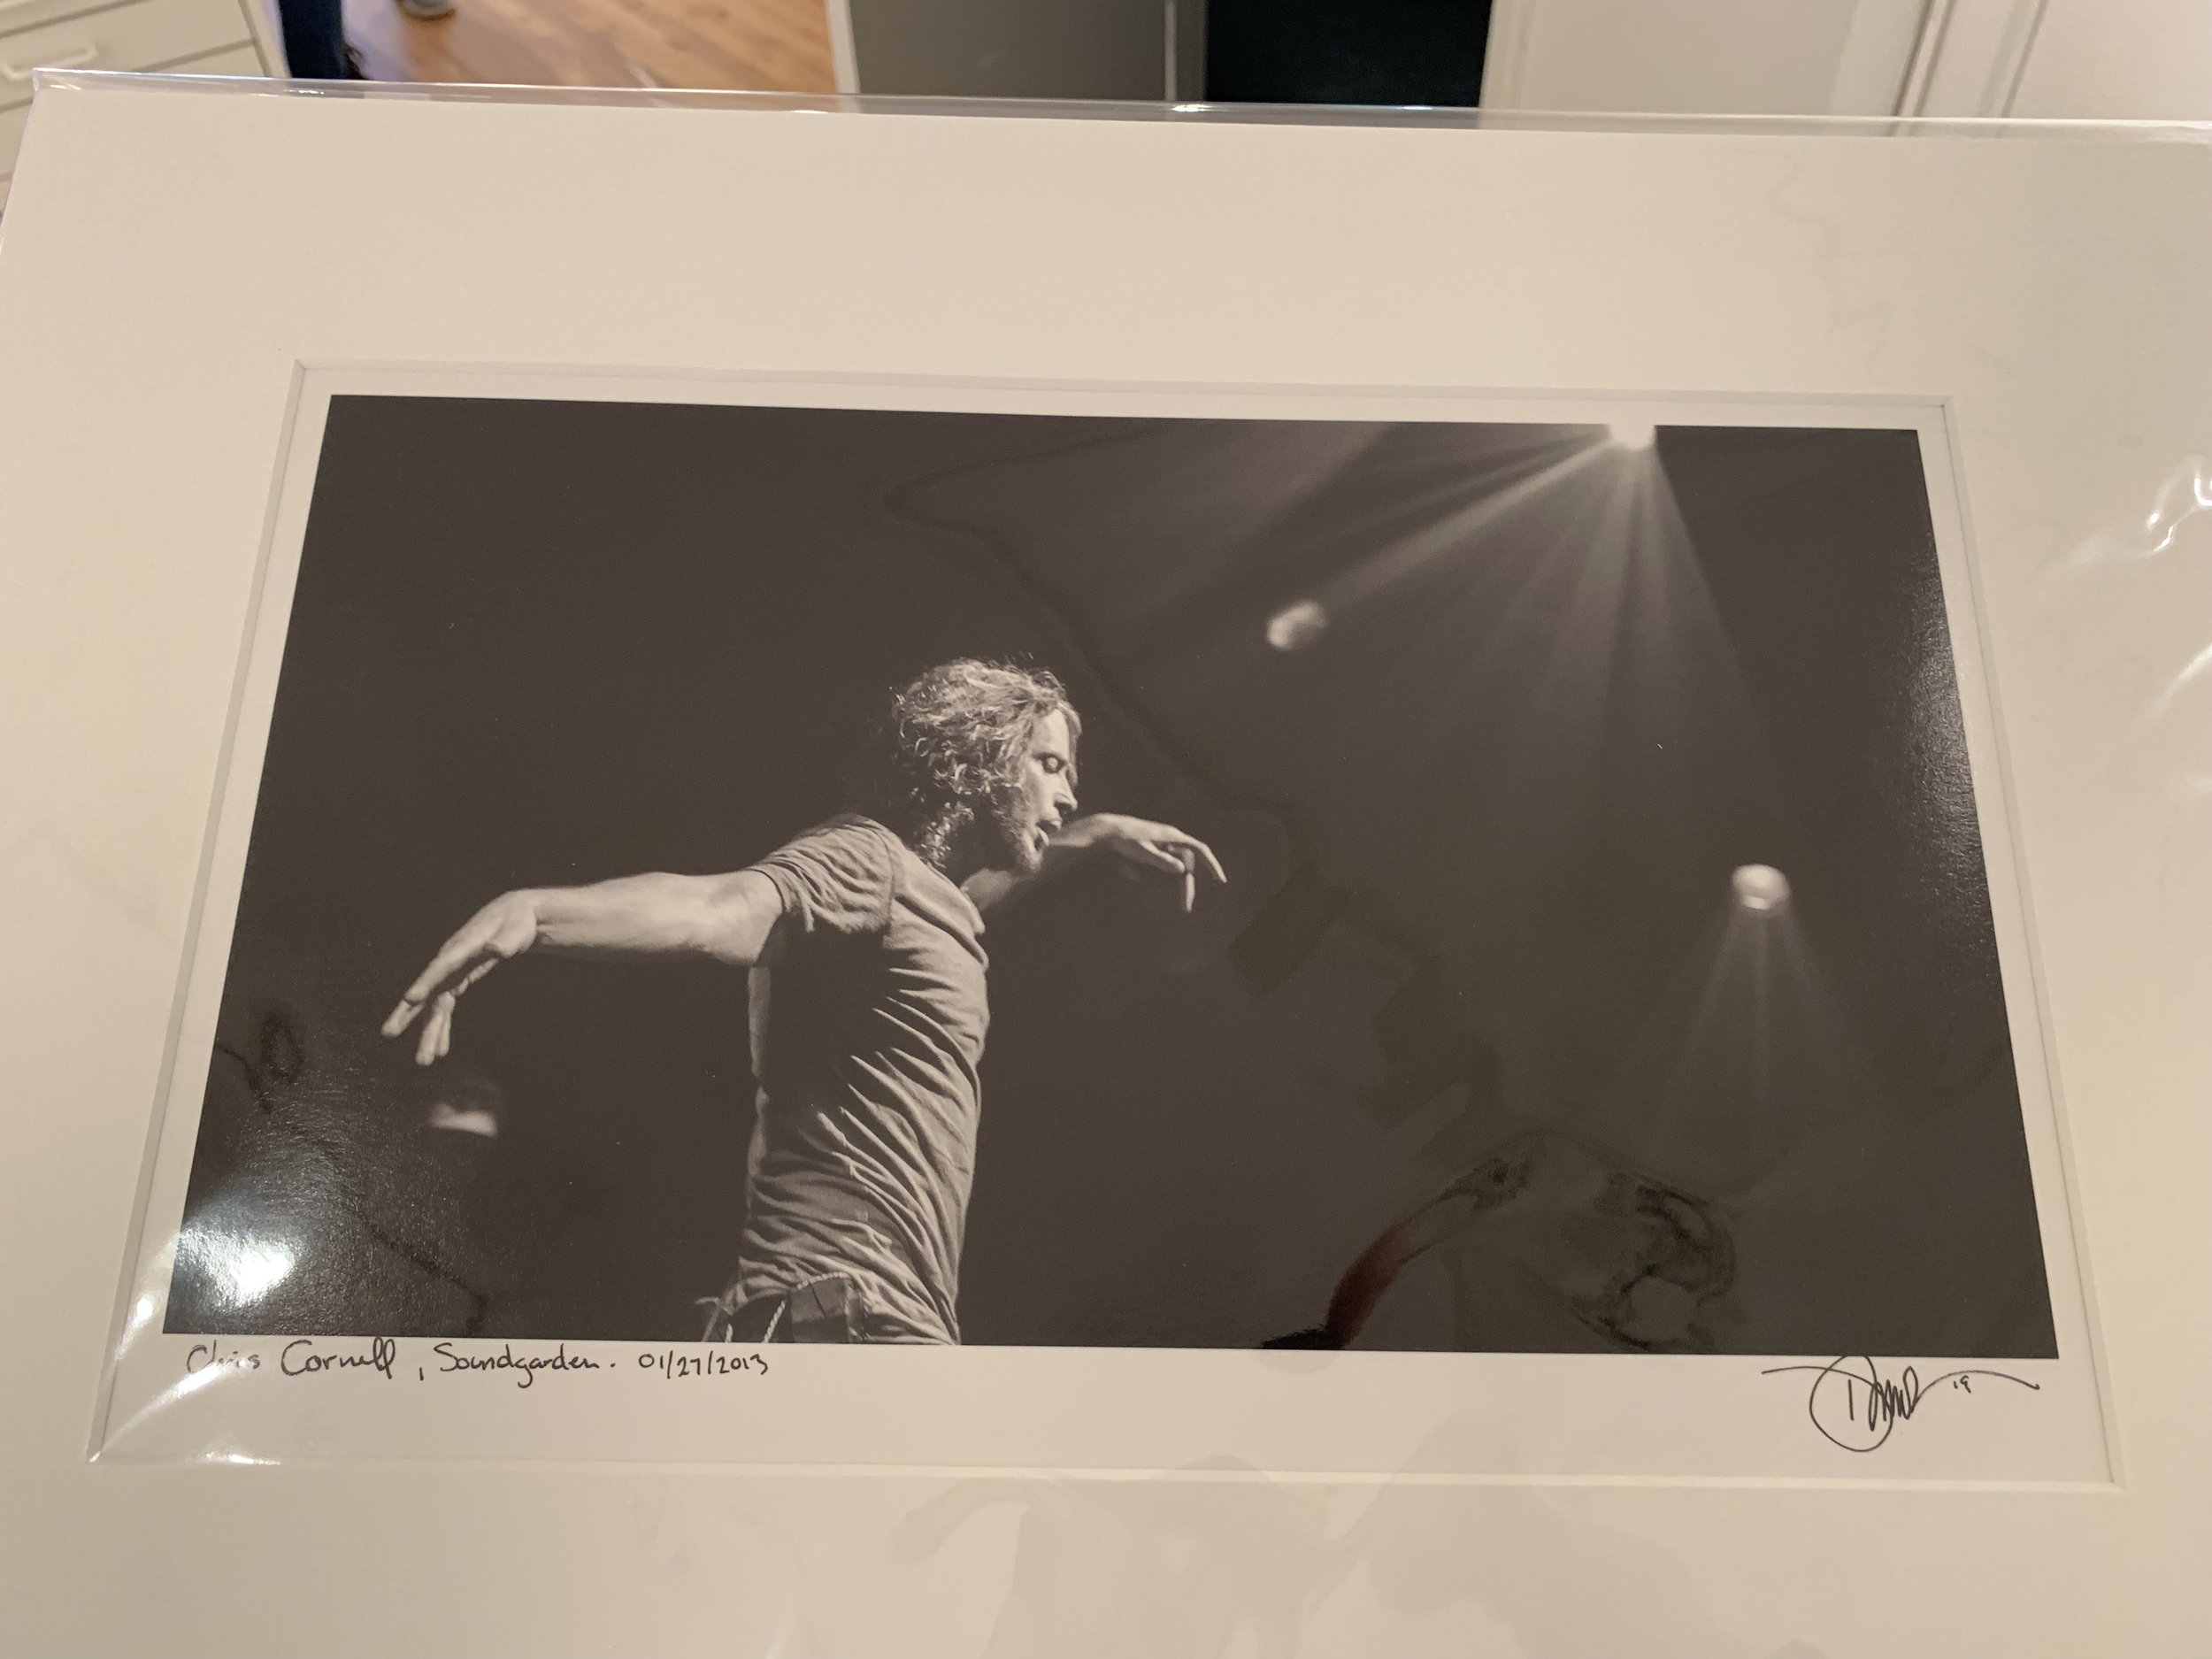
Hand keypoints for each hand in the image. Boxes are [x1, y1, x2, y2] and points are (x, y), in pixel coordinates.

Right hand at [380, 890, 538, 1065]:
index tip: (410, 999)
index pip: (441, 966)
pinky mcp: (457, 979)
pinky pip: (445, 1007)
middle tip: (388, 1033)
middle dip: (408, 1013)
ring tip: (423, 1061)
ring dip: (428, 1032)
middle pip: (428, 989)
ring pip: (435, 1005)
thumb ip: (505, 942)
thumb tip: (495, 949)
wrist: (515, 916)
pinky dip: (443, 1027)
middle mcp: (450, 960)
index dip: (425, 982)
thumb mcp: (516, 929)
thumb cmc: (517, 922)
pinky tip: (441, 1049)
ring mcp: (452, 971)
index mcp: (462, 946)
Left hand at [1064, 814, 1227, 911]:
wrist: (1108, 830)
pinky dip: (1155, 876)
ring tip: (1145, 884)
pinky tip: (1134, 874)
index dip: (1212, 865)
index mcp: (1173, 837)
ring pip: (1174, 868)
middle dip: (1186, 886)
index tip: (1220, 879)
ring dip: (1165, 882)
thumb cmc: (1125, 840)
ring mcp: (1163, 844)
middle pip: (1187, 866)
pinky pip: (1162, 866)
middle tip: (1186, 907)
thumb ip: (1162, 861)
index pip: (1200, 850)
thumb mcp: (1143, 852)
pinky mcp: (1155, 849)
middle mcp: (1172, 839)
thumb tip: (1183, 870)